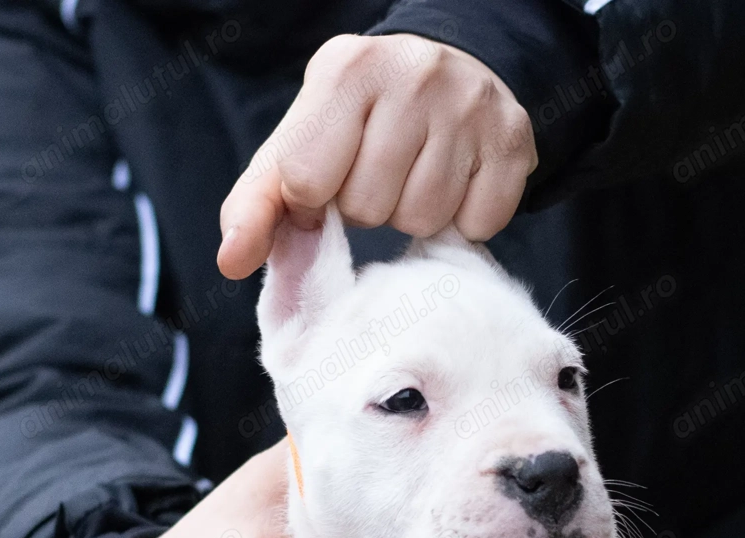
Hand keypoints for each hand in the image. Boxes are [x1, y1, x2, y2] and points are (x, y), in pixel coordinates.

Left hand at [217, 34, 535, 279]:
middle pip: (369, 208)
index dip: (313, 201)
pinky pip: (477, 225)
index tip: (328, 181)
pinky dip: (464, 221)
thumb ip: (257, 202)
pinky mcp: (513, 138)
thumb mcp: (301, 146)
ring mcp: (469, 104)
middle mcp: (412, 74)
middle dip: (369, 208)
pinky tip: (457, 184)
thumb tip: (231, 261)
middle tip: (382, 175)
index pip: (307, 182)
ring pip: (424, 220)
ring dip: (415, 217)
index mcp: (346, 69)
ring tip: (418, 178)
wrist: (452, 74)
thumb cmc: (361, 124)